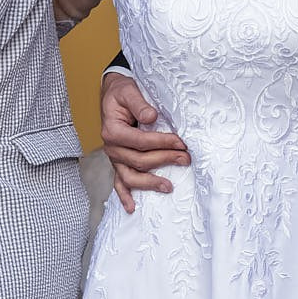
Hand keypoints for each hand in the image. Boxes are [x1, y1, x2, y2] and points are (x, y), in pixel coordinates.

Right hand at [99, 71, 188, 212]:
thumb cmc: (121, 93)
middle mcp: (112, 147)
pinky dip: (124, 195)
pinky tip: (132, 208)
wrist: (112, 95)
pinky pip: (118, 182)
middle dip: (164, 160)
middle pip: (139, 160)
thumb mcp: (128, 91)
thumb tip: (152, 116)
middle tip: (185, 158)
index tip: (181, 143)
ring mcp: (114, 158)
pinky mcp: (118, 163)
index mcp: (113, 131)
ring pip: (130, 176)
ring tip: (168, 187)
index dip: (162, 143)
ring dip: (149, 183)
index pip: (141, 141)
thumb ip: (139, 104)